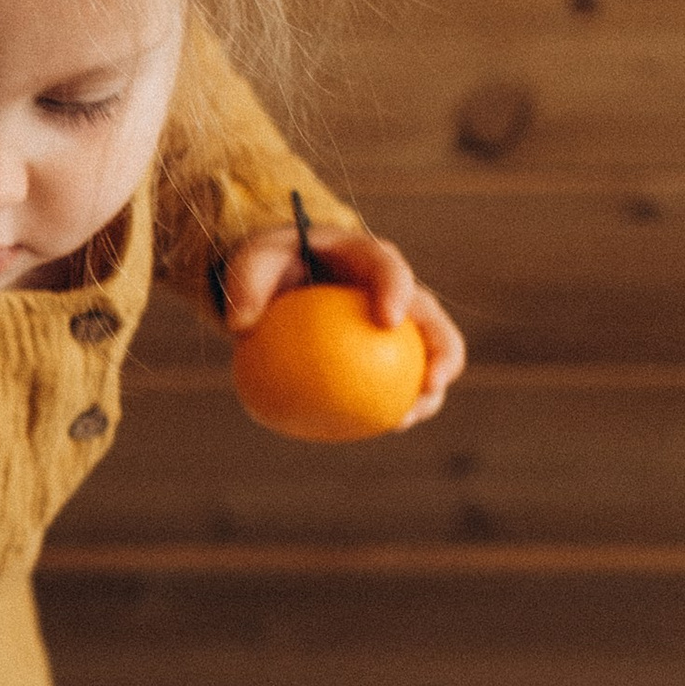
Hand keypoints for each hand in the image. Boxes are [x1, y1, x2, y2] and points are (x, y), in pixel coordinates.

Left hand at [219, 221, 465, 428]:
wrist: (282, 277)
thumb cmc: (268, 268)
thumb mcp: (250, 265)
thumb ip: (245, 284)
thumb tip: (241, 323)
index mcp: (364, 255)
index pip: (387, 266)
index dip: (397, 289)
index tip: (388, 320)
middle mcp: (392, 286)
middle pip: (430, 315)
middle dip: (442, 348)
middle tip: (432, 382)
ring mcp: (397, 319)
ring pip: (428, 353)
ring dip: (430, 388)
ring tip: (409, 419)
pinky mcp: (388, 348)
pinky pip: (398, 378)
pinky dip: (395, 403)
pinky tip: (381, 430)